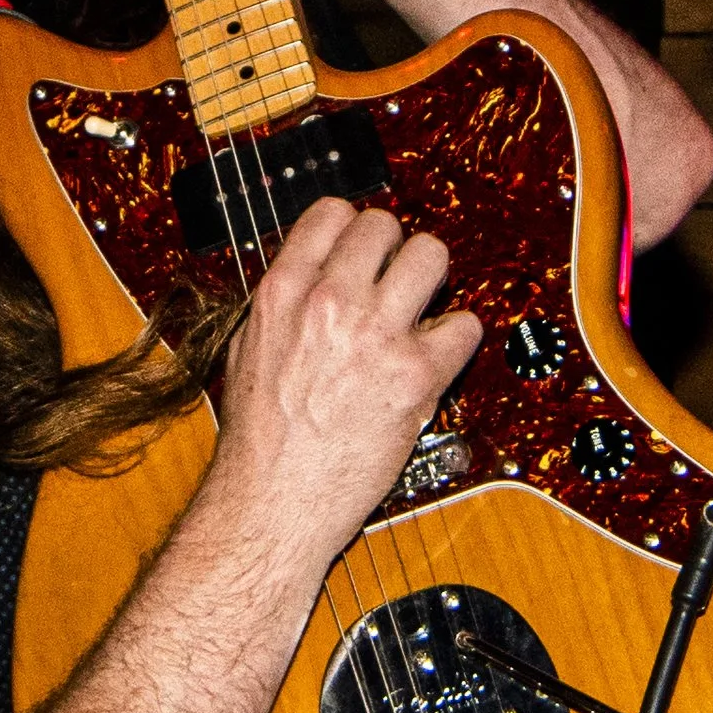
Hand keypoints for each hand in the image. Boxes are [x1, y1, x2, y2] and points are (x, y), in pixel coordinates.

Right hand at [205, 197, 480, 581]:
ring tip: (423, 307)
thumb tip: (313, 275)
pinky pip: (464, 325)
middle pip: (387, 226)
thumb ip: (283, 304)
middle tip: (396, 281)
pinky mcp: (416, 376)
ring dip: (432, 279)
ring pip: (432, 256)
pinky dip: (457, 339)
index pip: (334, 213)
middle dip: (395, 250)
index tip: (362, 248)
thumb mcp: (247, 349)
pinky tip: (437, 357)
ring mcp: (377, 335)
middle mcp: (332, 302)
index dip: (354, 228)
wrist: (274, 499)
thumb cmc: (258, 438)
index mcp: (283, 290)